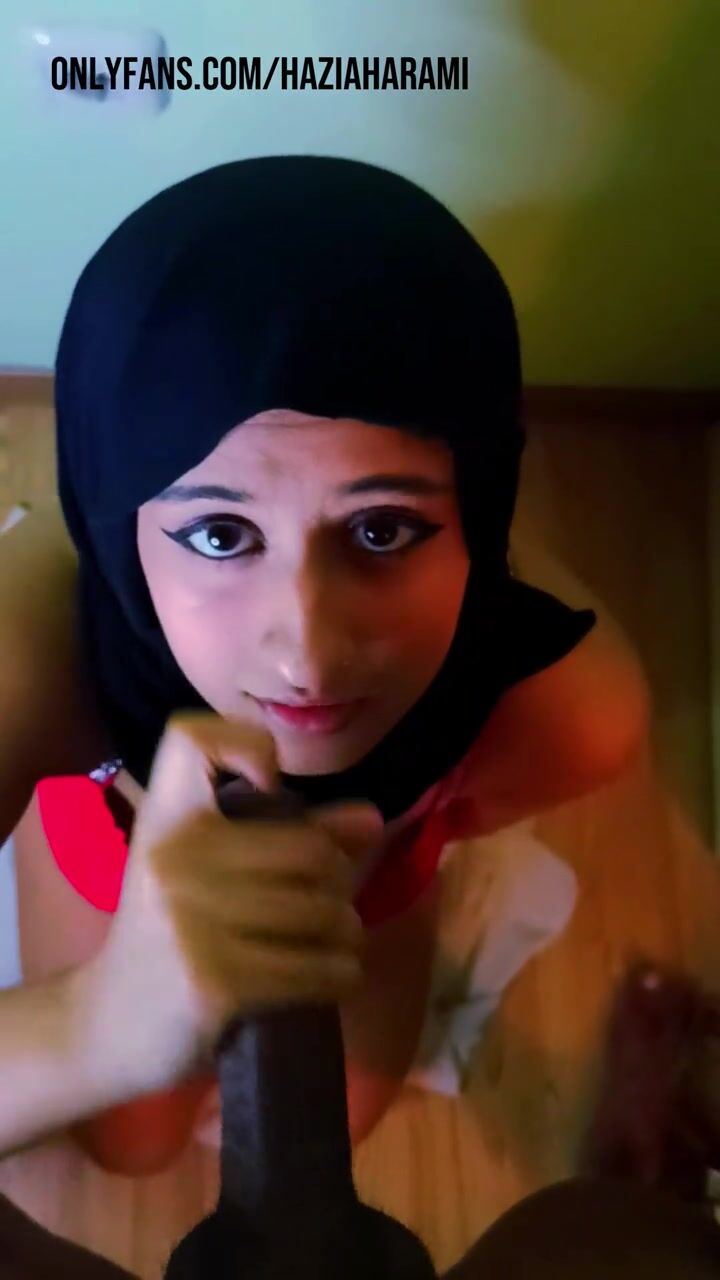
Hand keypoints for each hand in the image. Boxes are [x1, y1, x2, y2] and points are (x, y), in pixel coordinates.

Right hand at [77, 711, 382, 1095]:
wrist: (109, 1026)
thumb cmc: (169, 935)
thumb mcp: (209, 872)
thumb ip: (291, 835)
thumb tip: (370, 819)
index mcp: (165, 819)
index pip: (192, 739)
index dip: (246, 745)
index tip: (269, 786)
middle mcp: (175, 859)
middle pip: (311, 848)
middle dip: (338, 881)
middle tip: (328, 901)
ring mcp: (193, 922)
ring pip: (325, 912)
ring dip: (346, 933)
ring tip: (332, 941)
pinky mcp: (218, 982)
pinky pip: (318, 969)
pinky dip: (340, 974)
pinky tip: (331, 976)